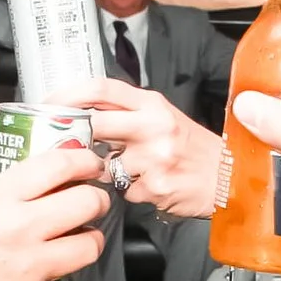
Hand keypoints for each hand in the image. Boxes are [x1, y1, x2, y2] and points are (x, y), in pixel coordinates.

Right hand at [0, 145, 107, 280]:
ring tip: (80, 241)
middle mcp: (19, 229)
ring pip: (88, 248)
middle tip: (91, 201)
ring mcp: (27, 269)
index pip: (59, 164)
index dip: (85, 159)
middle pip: (86, 204)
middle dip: (97, 200)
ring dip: (91, 242)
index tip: (90, 162)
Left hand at [78, 77, 221, 217]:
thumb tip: (82, 115)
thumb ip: (126, 112)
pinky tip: (149, 185)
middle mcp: (153, 126)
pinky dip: (128, 191)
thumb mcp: (163, 117)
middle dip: (73, 137)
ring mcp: (153, 158)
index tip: (49, 105)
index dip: (67, 95)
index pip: (100, 88)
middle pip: (93, 124)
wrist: (230, 178)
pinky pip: (123, 192)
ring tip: (132, 170)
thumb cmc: (194, 148)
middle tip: (65, 145)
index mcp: (152, 104)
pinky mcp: (154, 187)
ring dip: (108, 171)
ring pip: (104, 165)